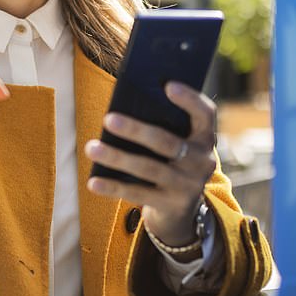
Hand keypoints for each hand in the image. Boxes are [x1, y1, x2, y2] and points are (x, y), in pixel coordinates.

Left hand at [85, 81, 215, 247]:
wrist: (182, 210)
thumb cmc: (171, 162)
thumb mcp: (178, 143)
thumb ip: (164, 125)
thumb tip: (124, 105)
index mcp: (205, 138)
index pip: (205, 114)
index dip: (189, 99)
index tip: (167, 85)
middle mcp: (202, 161)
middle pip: (167, 142)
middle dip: (135, 130)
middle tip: (107, 119)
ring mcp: (188, 186)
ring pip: (148, 168)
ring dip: (117, 157)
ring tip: (91, 148)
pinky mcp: (172, 206)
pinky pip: (138, 194)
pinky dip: (113, 187)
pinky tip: (93, 181)